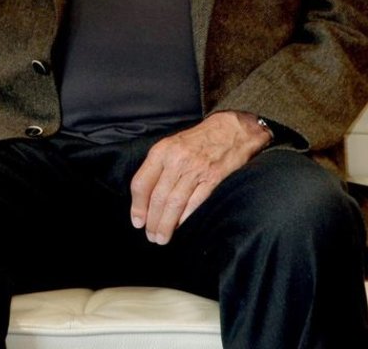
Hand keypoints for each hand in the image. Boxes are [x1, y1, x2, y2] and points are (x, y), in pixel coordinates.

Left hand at [130, 111, 270, 244]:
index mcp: (161, 151)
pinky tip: (179, 227)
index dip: (137, 206)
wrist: (230, 130)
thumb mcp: (171, 145)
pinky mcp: (213, 178)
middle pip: (158, 198)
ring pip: (174, 204)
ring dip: (166, 225)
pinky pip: (194, 203)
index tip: (137, 221)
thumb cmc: (197, 140)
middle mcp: (176, 160)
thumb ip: (157, 168)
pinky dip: (185, 218)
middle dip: (152, 221)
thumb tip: (144, 199)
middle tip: (150, 236)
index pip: (141, 183)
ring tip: (162, 238)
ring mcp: (195, 170)